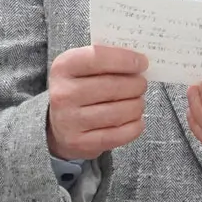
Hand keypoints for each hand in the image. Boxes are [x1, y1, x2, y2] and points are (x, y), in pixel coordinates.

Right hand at [47, 45, 148, 159]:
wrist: (58, 124)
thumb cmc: (78, 88)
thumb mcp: (82, 67)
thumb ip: (107, 59)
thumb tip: (139, 60)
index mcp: (64, 67)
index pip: (97, 58)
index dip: (125, 60)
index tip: (142, 62)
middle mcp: (64, 94)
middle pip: (113, 87)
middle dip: (136, 84)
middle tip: (141, 84)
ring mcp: (70, 121)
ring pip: (119, 112)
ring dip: (137, 105)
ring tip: (138, 101)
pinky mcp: (80, 143)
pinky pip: (119, 134)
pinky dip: (135, 126)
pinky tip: (135, 119)